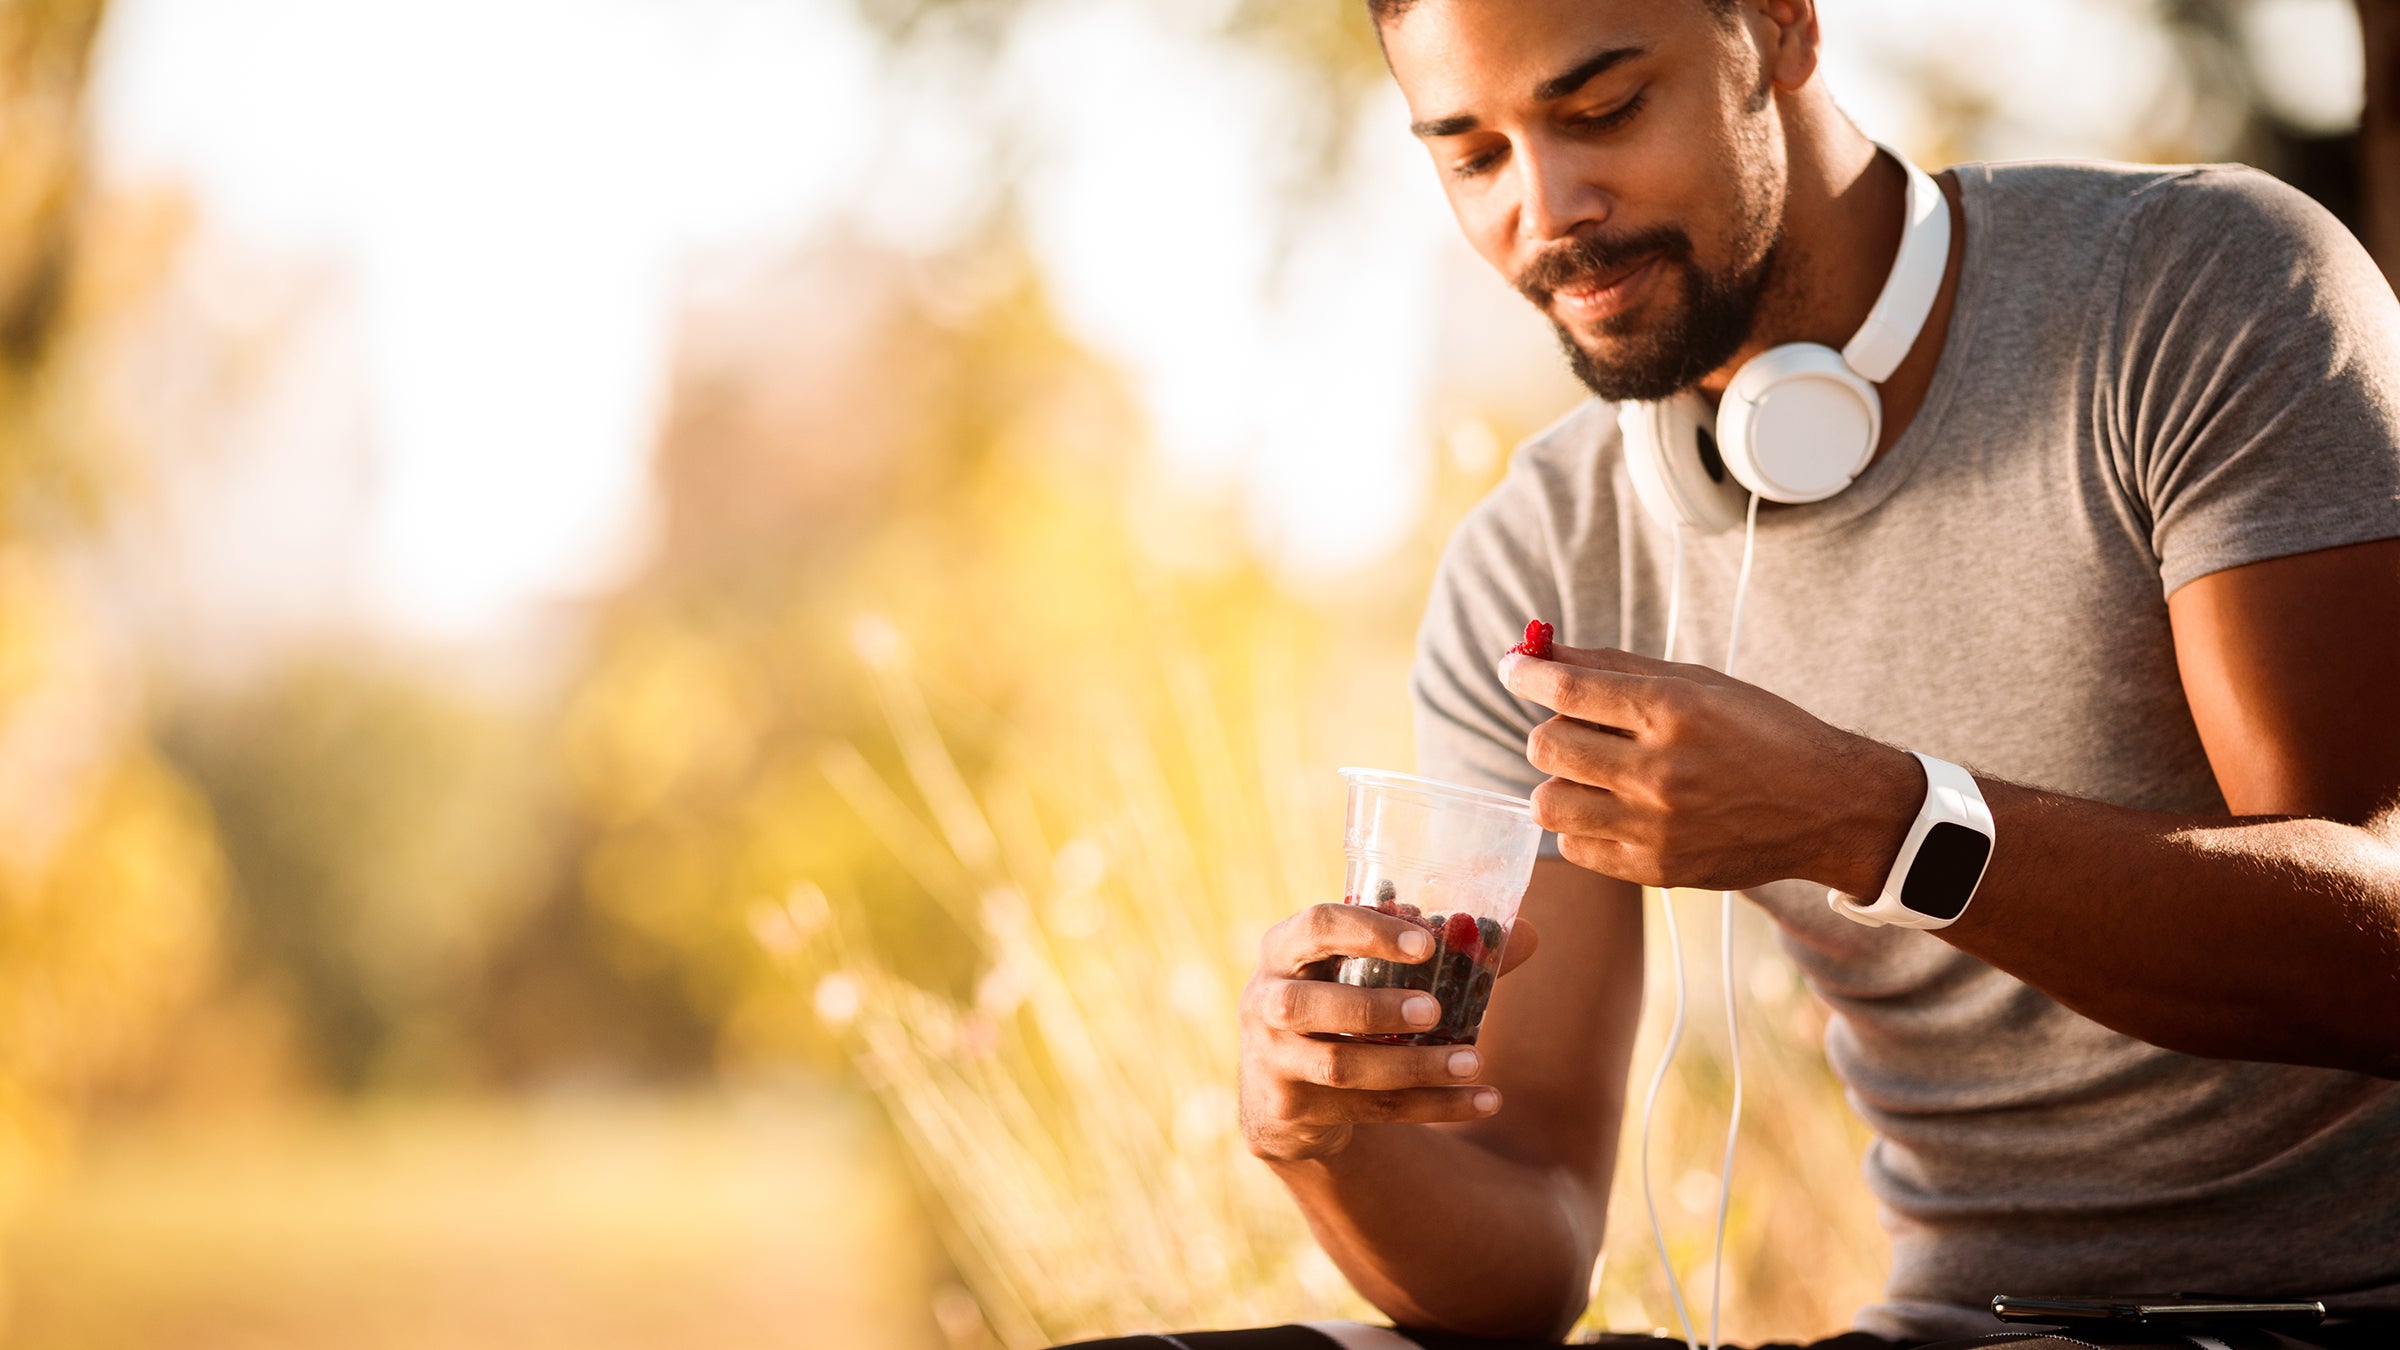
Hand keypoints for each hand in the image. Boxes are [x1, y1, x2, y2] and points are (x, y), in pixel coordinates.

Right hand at [1237, 902, 1540, 1162]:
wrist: (1279, 1094)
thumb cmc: (1340, 1003)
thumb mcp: (1366, 971)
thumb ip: (1440, 952)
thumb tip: (1527, 935)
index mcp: (1284, 948)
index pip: (1316, 926)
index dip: (1369, 932)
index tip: (1427, 941)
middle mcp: (1264, 1001)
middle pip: (1306, 1004)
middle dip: (1374, 1007)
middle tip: (1435, 1010)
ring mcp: (1274, 1060)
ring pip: (1342, 1067)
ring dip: (1412, 1067)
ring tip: (1474, 1061)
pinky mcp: (1294, 1109)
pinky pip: (1368, 1110)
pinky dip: (1431, 1107)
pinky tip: (1483, 1100)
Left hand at [1498, 643, 1917, 894]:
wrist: (1827, 807)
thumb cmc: (1761, 732)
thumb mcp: (1697, 683)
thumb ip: (1614, 667)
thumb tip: (1541, 651)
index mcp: (1673, 711)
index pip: (1568, 689)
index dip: (1525, 674)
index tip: (1513, 668)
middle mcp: (1660, 770)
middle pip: (1546, 746)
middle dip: (1547, 730)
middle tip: (1573, 728)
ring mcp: (1656, 827)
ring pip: (1547, 803)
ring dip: (1558, 782)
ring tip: (1590, 774)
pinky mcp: (1656, 871)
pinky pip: (1574, 848)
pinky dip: (1580, 826)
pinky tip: (1612, 810)